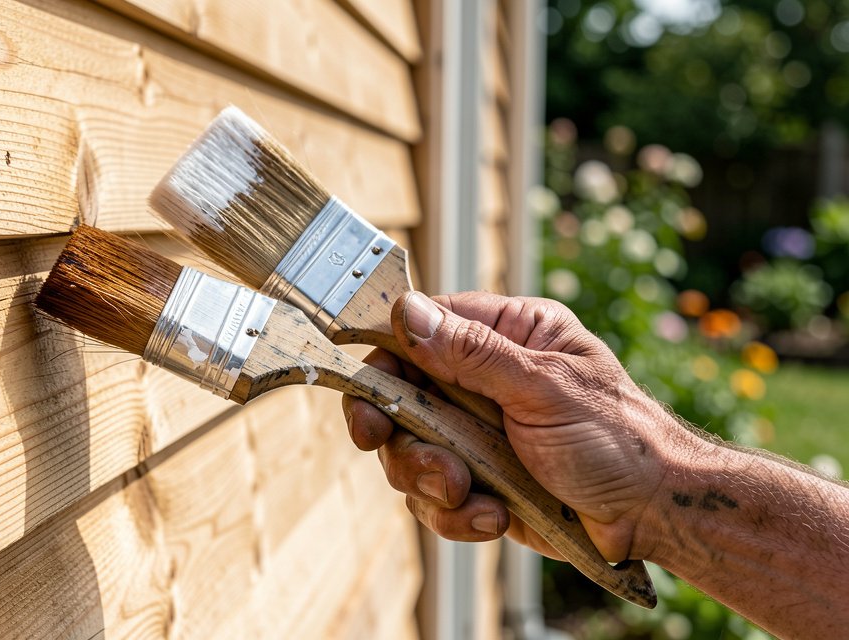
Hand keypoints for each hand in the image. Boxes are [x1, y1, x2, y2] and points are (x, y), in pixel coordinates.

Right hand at [343, 291, 690, 561]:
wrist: (655, 516)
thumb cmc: (619, 439)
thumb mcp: (545, 388)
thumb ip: (472, 353)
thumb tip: (406, 312)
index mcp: (504, 334)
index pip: (417, 330)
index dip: (383, 362)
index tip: (368, 401)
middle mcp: (480, 378)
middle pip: (398, 398)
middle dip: (406, 441)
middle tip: (431, 467)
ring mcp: (474, 431)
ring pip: (408, 453)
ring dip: (432, 482)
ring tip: (472, 495)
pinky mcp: (475, 480)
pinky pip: (432, 498)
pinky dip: (456, 515)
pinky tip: (495, 516)